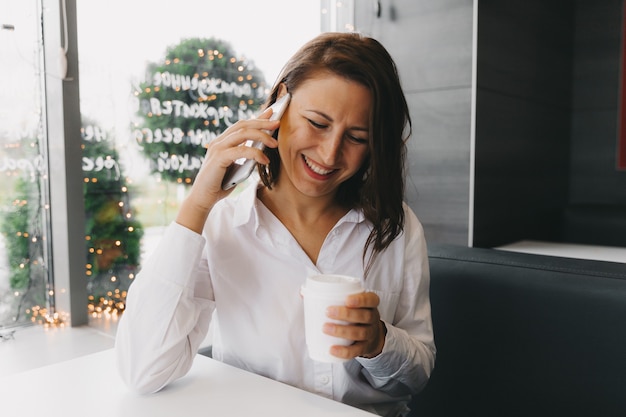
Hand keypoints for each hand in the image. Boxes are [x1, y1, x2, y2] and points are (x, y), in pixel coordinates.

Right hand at [176, 108, 279, 232]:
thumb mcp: (237, 167)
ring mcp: (217, 148)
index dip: (257, 118)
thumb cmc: (220, 184)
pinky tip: (264, 160)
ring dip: (261, 136)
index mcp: (222, 142)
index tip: (272, 113)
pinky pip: (240, 150)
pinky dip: (255, 153)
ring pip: (242, 134)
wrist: (203, 198)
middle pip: (243, 125)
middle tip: (278, 123)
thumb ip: (245, 156)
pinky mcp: (218, 158)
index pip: (241, 125)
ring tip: (275, 143)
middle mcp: (219, 141)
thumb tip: (262, 148)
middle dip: (262, 122)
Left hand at [324, 291, 386, 359]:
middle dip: (346, 314)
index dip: (361, 300)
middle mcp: (373, 319)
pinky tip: (332, 349)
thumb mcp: (351, 304)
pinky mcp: (365, 348)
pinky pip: (356, 351)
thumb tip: (304, 293)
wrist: (372, 336)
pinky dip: (344, 351)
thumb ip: (330, 296)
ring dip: (342, 331)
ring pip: (360, 333)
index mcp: (370, 305)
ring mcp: (370, 334)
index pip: (371, 300)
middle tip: (328, 312)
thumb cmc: (355, 314)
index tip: (347, 300)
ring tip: (325, 328)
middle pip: (365, 316)